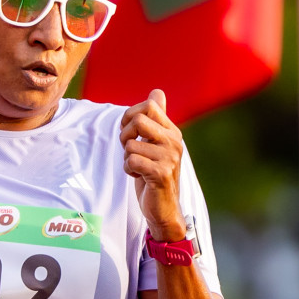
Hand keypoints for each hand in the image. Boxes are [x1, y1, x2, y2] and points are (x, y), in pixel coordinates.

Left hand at [119, 88, 184, 239]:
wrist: (163, 207)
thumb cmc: (155, 173)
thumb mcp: (155, 143)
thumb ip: (156, 118)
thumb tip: (157, 91)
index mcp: (172, 131)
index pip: (149, 106)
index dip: (130, 116)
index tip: (129, 132)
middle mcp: (174, 141)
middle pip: (138, 121)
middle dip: (124, 135)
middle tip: (129, 149)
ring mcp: (169, 157)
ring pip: (130, 145)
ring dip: (127, 158)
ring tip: (139, 167)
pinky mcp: (161, 173)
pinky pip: (131, 161)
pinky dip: (128, 169)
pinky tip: (139, 176)